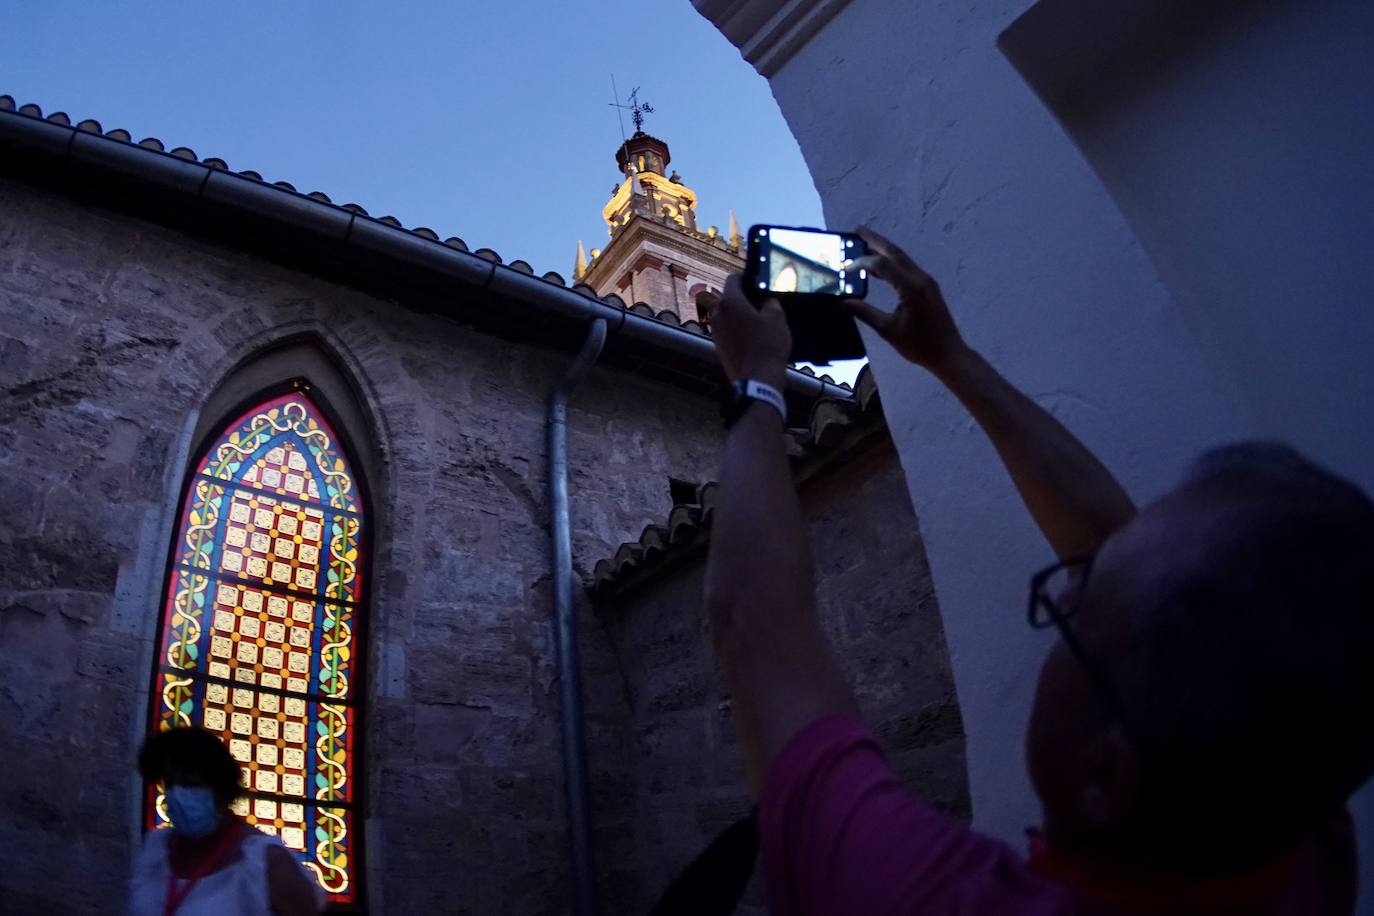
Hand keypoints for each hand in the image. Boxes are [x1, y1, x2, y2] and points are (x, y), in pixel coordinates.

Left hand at [698, 274, 790, 388]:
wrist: (757, 379)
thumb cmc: (767, 346)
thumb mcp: (777, 317)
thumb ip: (770, 302)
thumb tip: (766, 302)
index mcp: (730, 301)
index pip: (733, 279)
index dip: (745, 277)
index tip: (755, 282)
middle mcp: (717, 314)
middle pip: (728, 298)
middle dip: (742, 298)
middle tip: (760, 303)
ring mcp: (715, 332)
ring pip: (726, 316)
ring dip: (738, 316)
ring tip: (757, 322)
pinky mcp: (718, 347)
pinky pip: (727, 332)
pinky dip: (736, 331)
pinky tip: (752, 338)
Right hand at [844, 226, 966, 370]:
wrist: (948, 354)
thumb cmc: (918, 345)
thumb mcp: (888, 330)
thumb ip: (865, 313)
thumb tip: (844, 302)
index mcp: (910, 287)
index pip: (881, 265)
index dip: (861, 263)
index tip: (844, 267)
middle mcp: (920, 278)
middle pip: (894, 252)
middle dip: (875, 240)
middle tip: (856, 230)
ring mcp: (926, 281)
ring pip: (902, 258)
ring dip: (883, 250)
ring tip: (864, 243)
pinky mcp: (928, 286)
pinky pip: (907, 267)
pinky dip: (892, 262)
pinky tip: (880, 267)